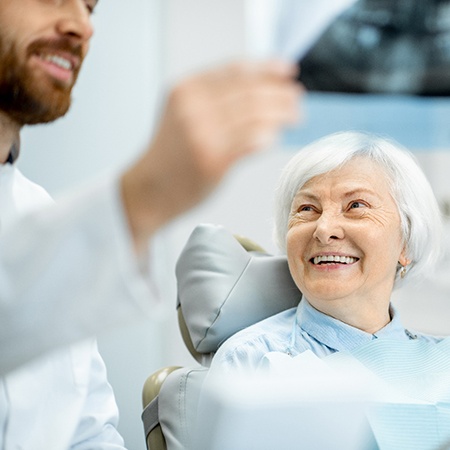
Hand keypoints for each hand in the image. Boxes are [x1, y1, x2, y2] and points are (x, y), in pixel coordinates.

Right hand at [121, 60, 301, 250]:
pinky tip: (274, 137)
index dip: (267, 69)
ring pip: (255, 116)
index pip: (236, 71)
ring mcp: (202, 134)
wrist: (148, 189)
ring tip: (295, 116)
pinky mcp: (212, 161)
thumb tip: (260, 89)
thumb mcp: (183, 114)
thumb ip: (213, 99)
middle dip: (281, 93)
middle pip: (250, 92)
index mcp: (186, 90)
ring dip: (281, 114)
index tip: (287, 72)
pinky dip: (268, 137)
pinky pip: (252, 142)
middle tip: (297, 100)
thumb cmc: (170, 154)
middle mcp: (193, 108)